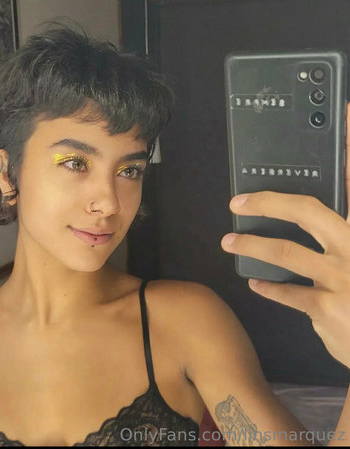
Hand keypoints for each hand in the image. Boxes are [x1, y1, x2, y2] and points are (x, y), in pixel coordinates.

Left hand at [220, 103, 349, 368]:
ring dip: (252, 245)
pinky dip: (270, 287)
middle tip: (239, 201)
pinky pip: (289, 293)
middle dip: (269, 202)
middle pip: (308, 212)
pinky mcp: (328, 309)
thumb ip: (340, 236)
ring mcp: (343, 279)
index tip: (345, 115)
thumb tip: (319, 228)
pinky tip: (256, 283)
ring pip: (286, 252)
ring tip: (230, 241)